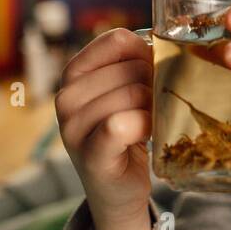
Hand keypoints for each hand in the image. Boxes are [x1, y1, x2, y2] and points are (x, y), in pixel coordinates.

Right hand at [54, 27, 154, 223]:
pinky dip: (144, 124)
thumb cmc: (125, 134)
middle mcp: (66, 97)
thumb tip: (164, 38)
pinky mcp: (90, 154)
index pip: (117, 40)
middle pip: (130, 68)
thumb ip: (135, 63)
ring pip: (131, 93)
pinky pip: (121, 125)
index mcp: (73, 73)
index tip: (155, 72)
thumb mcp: (123, 91)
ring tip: (156, 119)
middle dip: (155, 83)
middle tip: (159, 103)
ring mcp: (73, 127)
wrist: (116, 191)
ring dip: (155, 105)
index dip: (146, 52)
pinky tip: (151, 133)